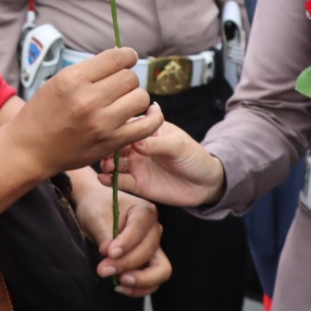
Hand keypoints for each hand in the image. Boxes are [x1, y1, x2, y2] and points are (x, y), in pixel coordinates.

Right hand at [4, 47, 162, 177]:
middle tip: (118, 87)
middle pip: (130, 78)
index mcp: (73, 79)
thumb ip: (89, 71)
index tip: (128, 58)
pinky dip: (153, 117)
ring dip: (136, 97)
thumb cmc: (42, 113)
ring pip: (141, 98)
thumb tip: (121, 58)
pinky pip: (147, 125)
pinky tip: (148, 113)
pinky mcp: (111, 142)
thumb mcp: (58, 82)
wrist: (30, 149)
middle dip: (127, 79)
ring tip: (125, 101)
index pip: (116, 58)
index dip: (127, 55)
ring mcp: (102, 123)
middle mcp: (88, 100)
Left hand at [71, 180, 170, 297]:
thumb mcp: (96, 217)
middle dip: (126, 264)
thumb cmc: (97, 208)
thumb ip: (105, 235)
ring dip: (139, 280)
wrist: (95, 212)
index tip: (109, 253)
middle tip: (103, 269)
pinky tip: (120, 287)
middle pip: (149, 252)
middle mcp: (154, 230)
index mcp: (144, 211)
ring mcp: (154, 248)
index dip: (126, 244)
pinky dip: (139, 288)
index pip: (140, 230)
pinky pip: (153, 282)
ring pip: (160, 269)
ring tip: (117, 282)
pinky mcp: (149, 263)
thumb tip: (109, 254)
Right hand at [100, 121, 225, 208]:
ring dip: (106, 164)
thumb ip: (157, 144)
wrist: (206, 184)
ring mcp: (136, 165)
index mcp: (147, 131)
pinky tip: (104, 179)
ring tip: (106, 167)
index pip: (127, 125)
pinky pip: (120, 182)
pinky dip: (110, 180)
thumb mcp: (178, 146)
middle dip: (107, 149)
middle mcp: (138, 147)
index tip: (108, 132)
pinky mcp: (137, 184)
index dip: (116, 128)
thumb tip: (136, 142)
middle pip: (116, 145)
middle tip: (105, 154)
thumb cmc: (194, 157)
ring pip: (115, 163)